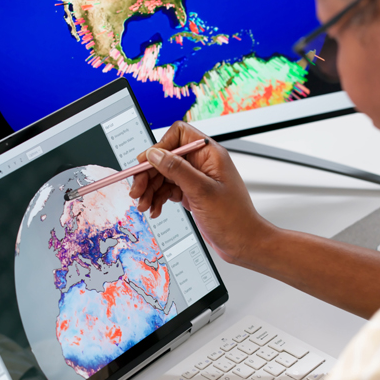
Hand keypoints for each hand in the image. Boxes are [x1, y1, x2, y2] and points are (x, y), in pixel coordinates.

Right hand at [129, 122, 271, 264]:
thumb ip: (177, 170)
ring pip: (164, 175)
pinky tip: (154, 209)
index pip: (178, 135)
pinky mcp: (192, 193)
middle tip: (137, 190)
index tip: (145, 164)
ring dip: (150, 189)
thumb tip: (155, 154)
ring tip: (144, 205)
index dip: (159, 148)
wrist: (243, 243)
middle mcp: (202, 163)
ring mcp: (196, 179)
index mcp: (209, 154)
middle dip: (149, 174)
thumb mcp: (202, 192)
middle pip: (165, 157)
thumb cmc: (234, 219)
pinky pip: (168, 189)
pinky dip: (158, 198)